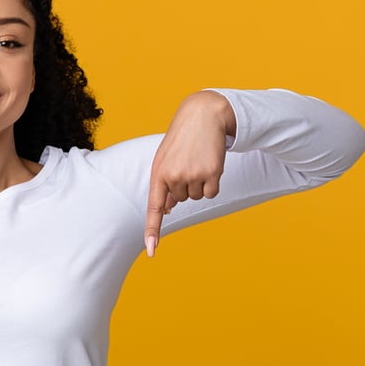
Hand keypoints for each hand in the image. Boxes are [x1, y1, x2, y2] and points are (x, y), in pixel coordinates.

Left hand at [145, 90, 235, 256]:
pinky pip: (211, 194)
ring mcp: (194, 175)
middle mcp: (174, 176)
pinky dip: (212, 184)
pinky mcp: (212, 173)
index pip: (154, 207)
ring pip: (196, 197)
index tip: (152, 249)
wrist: (203, 116)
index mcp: (158, 173)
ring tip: (197, 161)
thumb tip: (166, 210)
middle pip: (180, 200)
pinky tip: (209, 166)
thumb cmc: (181, 140)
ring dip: (199, 184)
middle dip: (184, 185)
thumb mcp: (165, 159)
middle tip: (187, 162)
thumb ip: (164, 185)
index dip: (152, 229)